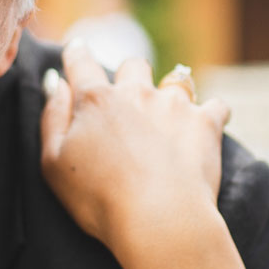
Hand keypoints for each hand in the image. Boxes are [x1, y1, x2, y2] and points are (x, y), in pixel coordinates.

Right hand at [40, 43, 229, 252]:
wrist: (158, 220)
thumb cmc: (99, 199)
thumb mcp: (53, 162)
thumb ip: (53, 117)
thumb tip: (57, 83)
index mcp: (96, 100)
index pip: (81, 64)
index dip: (77, 54)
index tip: (77, 49)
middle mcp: (136, 92)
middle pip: (133, 65)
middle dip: (130, 75)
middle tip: (129, 99)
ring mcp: (174, 105)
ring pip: (175, 82)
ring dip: (171, 94)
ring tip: (169, 118)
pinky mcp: (206, 123)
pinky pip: (216, 106)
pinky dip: (211, 114)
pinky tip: (206, 128)